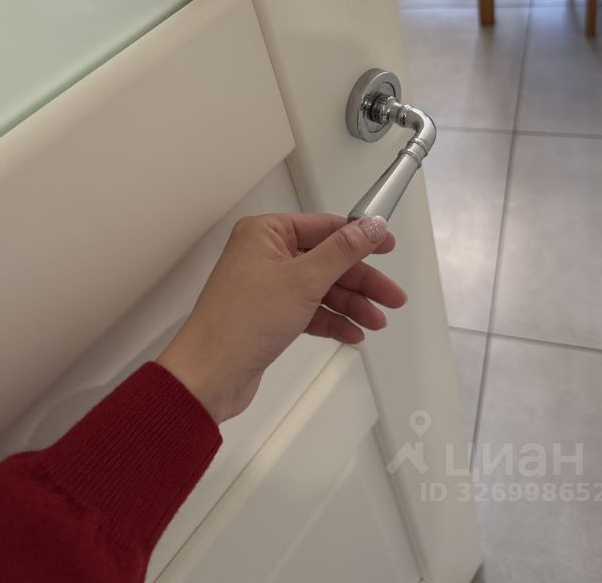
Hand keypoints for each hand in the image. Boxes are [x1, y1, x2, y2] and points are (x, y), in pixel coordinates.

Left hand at [156, 213, 405, 422]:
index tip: (387, 246)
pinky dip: (331, 320)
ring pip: (320, 288)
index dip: (359, 237)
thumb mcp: (303, 280)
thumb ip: (342, 251)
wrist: (209, 376)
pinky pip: (309, 311)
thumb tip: (370, 226)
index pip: (324, 227)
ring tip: (376, 321)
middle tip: (391, 296)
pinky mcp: (268, 316)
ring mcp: (266, 286)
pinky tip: (352, 333)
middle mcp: (264, 255)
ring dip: (350, 304)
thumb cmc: (240, 323)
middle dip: (361, 280)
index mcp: (265, 234)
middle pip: (326, 260)